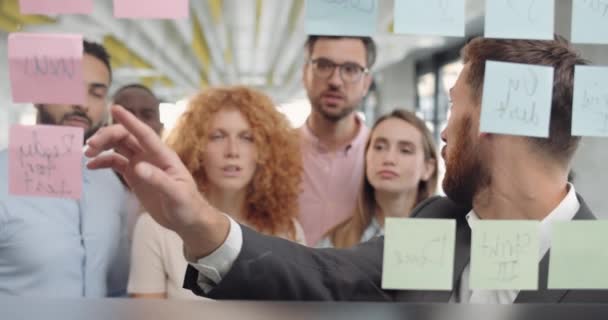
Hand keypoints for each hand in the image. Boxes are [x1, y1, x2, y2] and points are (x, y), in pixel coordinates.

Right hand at [86, 105, 228, 257]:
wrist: (187, 220)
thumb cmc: (187, 205)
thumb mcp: (175, 194)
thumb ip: (158, 180)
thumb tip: (137, 167)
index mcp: (163, 155)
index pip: (144, 133)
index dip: (130, 121)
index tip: (114, 108)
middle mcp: (150, 156)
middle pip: (126, 137)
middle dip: (107, 136)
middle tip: (90, 146)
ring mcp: (141, 164)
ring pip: (119, 147)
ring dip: (103, 146)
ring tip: (87, 154)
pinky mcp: (134, 176)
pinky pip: (116, 163)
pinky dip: (103, 162)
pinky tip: (91, 166)